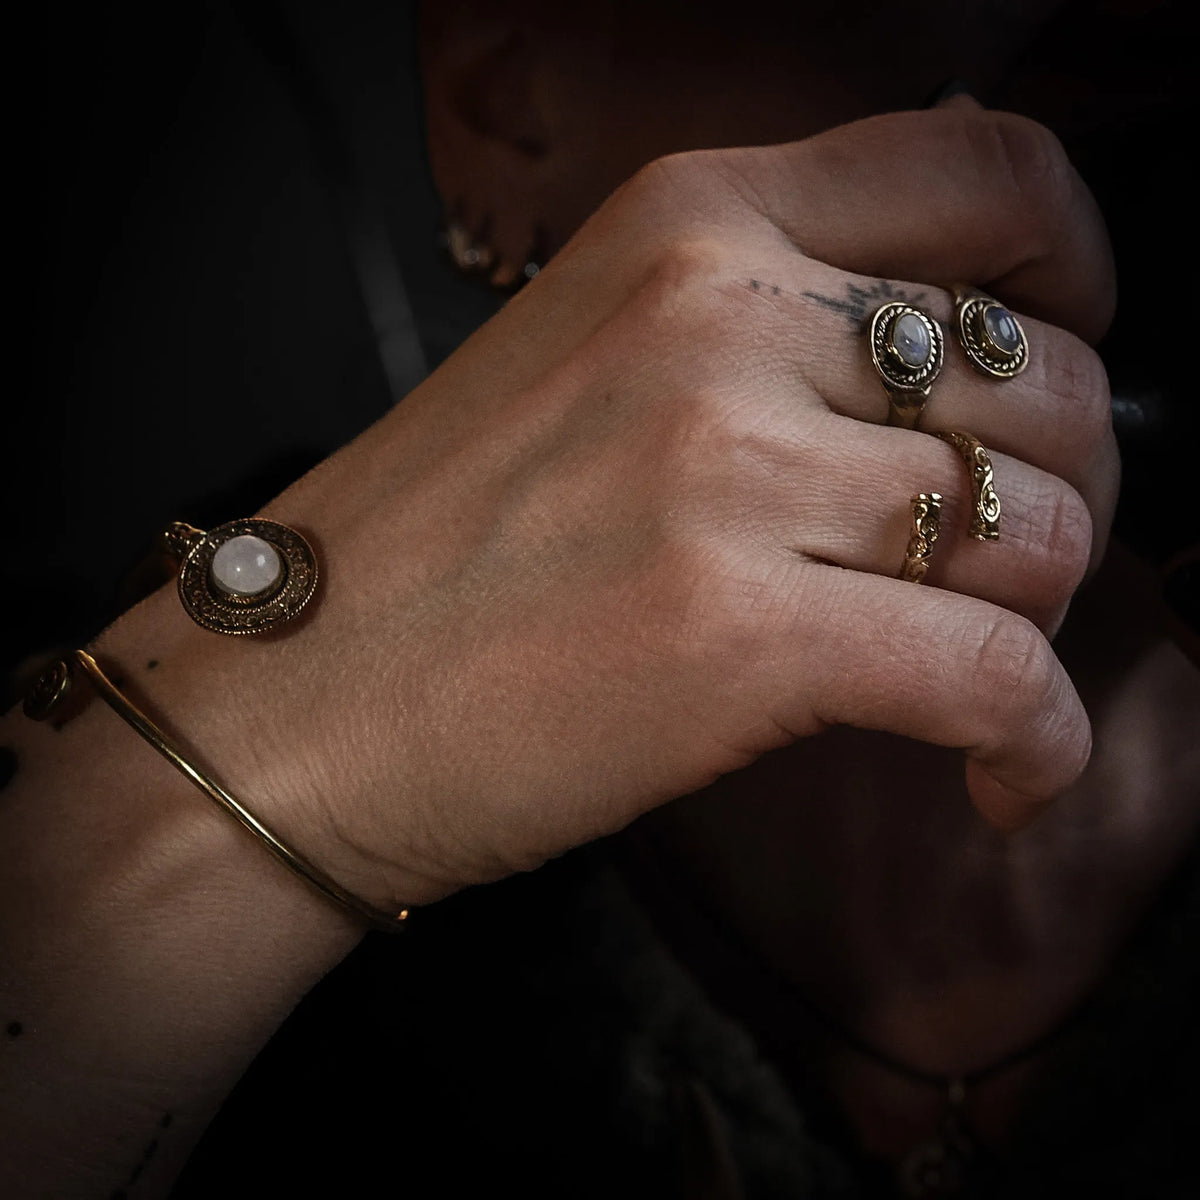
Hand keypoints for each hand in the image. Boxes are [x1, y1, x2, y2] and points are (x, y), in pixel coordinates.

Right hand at [98, 104, 1117, 910]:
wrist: (296, 696)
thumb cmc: (438, 547)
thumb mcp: (590, 358)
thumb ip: (761, 329)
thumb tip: (945, 362)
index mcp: (687, 225)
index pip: (986, 173)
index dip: (1073, 266)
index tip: (1068, 345)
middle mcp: (717, 320)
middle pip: (1041, 382)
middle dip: (1064, 490)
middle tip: (1009, 567)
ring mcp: (728, 475)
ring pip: (1041, 529)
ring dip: (1047, 614)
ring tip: (982, 665)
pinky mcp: (742, 637)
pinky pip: (999, 677)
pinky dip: (1038, 743)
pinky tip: (1004, 778)